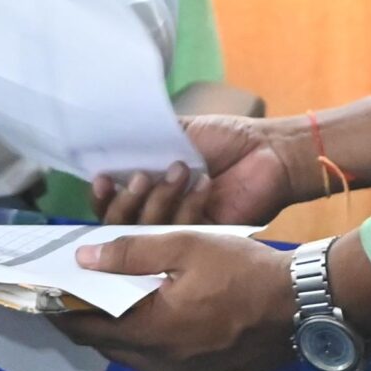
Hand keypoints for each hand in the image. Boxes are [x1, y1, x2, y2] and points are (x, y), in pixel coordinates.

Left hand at [51, 233, 295, 370]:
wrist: (303, 306)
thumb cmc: (242, 269)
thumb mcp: (184, 245)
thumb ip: (129, 252)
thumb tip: (83, 259)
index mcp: (153, 330)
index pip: (88, 328)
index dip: (62, 311)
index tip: (45, 295)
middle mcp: (164, 366)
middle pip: (109, 346)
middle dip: (91, 321)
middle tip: (81, 295)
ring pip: (136, 360)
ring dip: (124, 334)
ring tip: (118, 304)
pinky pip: (165, 370)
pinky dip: (153, 347)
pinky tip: (160, 323)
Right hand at [93, 116, 297, 226]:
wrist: (269, 151)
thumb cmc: (228, 138)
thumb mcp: (180, 131)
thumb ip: (145, 140)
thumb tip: (106, 140)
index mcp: (151, 184)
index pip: (115, 200)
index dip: (104, 195)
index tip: (101, 178)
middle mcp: (160, 210)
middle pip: (124, 224)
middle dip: (126, 203)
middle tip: (141, 177)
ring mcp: (181, 227)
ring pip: (149, 233)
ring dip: (158, 201)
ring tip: (179, 171)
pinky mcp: (204, 238)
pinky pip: (181, 235)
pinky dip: (187, 209)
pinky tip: (202, 184)